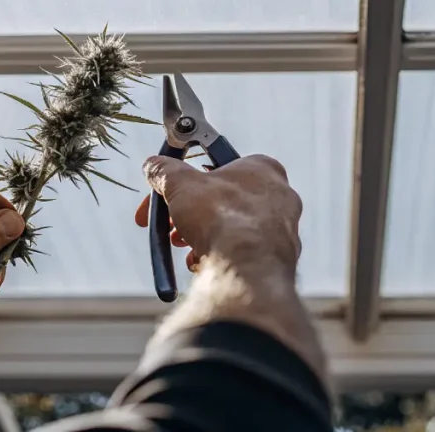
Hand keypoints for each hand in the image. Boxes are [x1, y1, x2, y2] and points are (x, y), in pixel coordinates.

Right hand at [134, 154, 302, 271]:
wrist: (246, 270)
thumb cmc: (224, 218)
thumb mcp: (181, 184)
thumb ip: (165, 171)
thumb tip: (154, 166)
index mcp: (262, 169)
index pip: (219, 164)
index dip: (188, 177)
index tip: (170, 186)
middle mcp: (279, 197)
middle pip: (223, 199)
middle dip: (190, 211)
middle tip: (169, 222)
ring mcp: (281, 231)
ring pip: (231, 229)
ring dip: (200, 235)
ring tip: (182, 244)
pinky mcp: (275, 260)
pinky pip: (240, 255)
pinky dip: (217, 257)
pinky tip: (202, 262)